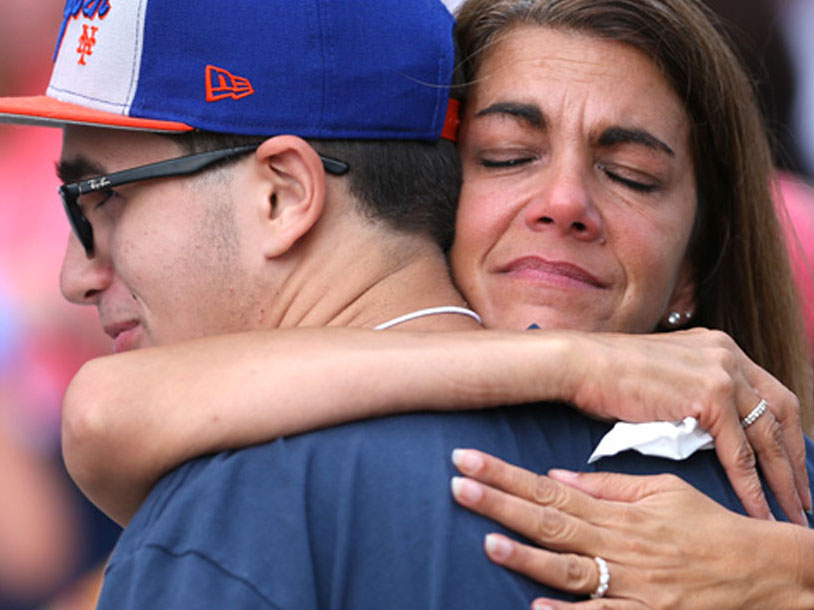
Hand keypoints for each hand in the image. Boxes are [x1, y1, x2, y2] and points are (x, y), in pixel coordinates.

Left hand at [450, 449, 812, 609]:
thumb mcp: (660, 490)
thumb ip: (606, 484)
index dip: (505, 475)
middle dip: (499, 504)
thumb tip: (555, 477)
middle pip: (548, 523)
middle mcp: (617, 544)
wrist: (759, 570)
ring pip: (569, 569)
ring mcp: (630, 583)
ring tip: (487, 541)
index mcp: (616, 511)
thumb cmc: (706, 524)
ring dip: (526, 557)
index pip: (549, 489)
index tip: (468, 460)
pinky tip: (536, 609)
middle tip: (458, 486)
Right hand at [564, 327, 808, 523]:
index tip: (788, 464)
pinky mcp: (709, 396)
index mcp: (718, 347)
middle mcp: (727, 354)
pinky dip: (751, 486)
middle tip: (802, 496)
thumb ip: (691, 392)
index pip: (767, 393)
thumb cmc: (606, 376)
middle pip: (781, 412)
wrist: (579, 364)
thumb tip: (706, 427)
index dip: (782, 432)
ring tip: (791, 512)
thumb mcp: (663, 376)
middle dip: (794, 459)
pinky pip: (740, 452)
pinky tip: (757, 509)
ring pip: (768, 436)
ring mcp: (722, 372)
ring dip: (783, 479)